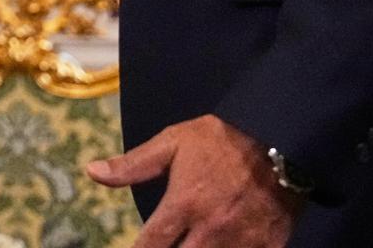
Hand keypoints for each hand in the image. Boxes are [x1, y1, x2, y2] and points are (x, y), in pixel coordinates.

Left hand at [88, 114, 300, 246]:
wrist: (281, 136)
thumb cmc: (221, 139)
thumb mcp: (173, 143)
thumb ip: (133, 165)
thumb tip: (92, 171)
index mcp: (184, 203)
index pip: (152, 245)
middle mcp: (212, 229)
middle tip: (165, 245)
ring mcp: (243, 242)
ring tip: (191, 246)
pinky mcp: (271, 246)